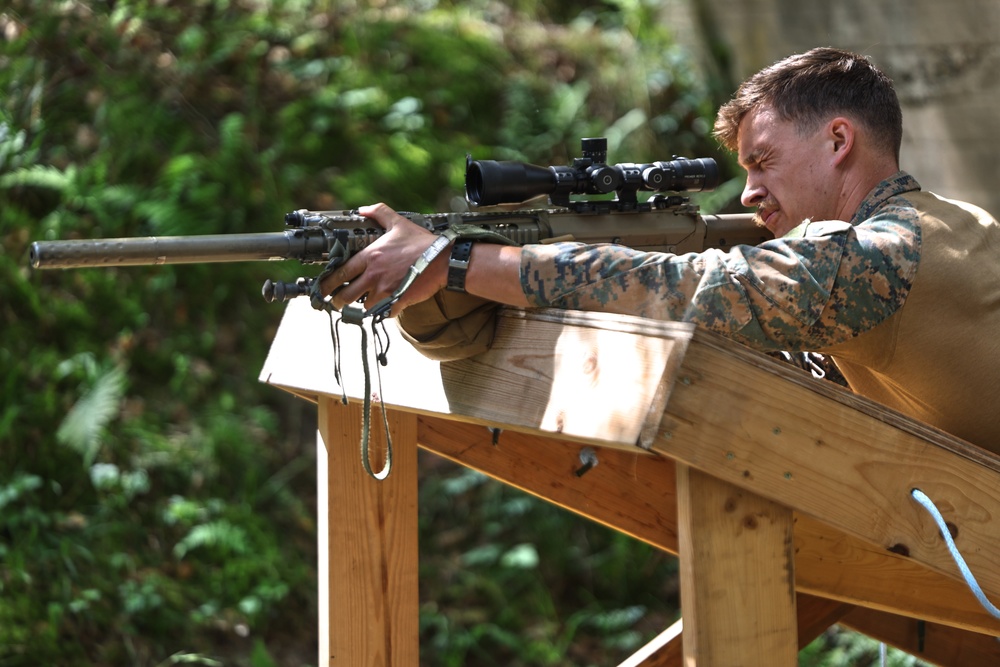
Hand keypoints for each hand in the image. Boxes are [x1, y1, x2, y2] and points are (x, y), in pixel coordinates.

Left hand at [320, 203, 448, 315]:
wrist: (443, 261)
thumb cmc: (422, 243)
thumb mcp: (398, 223)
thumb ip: (379, 213)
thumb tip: (363, 209)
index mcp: (370, 257)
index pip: (340, 273)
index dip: (328, 284)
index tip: (323, 289)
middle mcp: (373, 275)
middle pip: (346, 295)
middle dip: (338, 301)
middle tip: (337, 302)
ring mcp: (385, 291)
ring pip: (363, 306)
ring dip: (363, 305)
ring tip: (364, 302)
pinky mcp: (397, 302)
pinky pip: (383, 313)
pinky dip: (383, 311)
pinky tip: (385, 306)